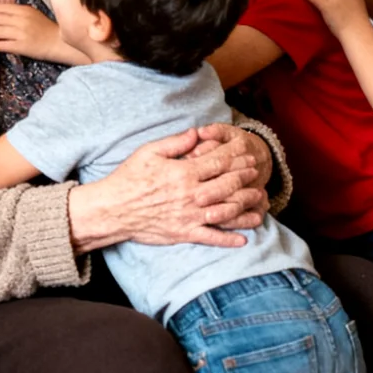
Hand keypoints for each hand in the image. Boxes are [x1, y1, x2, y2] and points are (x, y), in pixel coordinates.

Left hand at [0, 4, 85, 64]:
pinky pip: (4, 45)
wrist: (59, 42)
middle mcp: (21, 20)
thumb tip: (0, 12)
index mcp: (24, 10)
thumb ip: (18, 12)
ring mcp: (21, 33)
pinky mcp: (22, 46)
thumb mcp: (33, 14)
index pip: (2, 8)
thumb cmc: (46, 28)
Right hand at [69, 129, 263, 252]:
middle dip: (246, 178)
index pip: (218, 163)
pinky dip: (229, 240)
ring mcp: (189, 216)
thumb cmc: (129, 178)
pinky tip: (244, 240)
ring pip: (226, 211)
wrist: (112, 210)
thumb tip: (197, 132)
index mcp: (184, 173)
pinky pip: (211, 237)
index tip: (248, 153)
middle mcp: (191, 195)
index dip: (236, 157)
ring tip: (260, 202)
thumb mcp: (149, 151)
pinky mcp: (184, 233)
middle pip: (228, 185)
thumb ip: (176, 142)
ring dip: (246, 206)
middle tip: (257, 173)